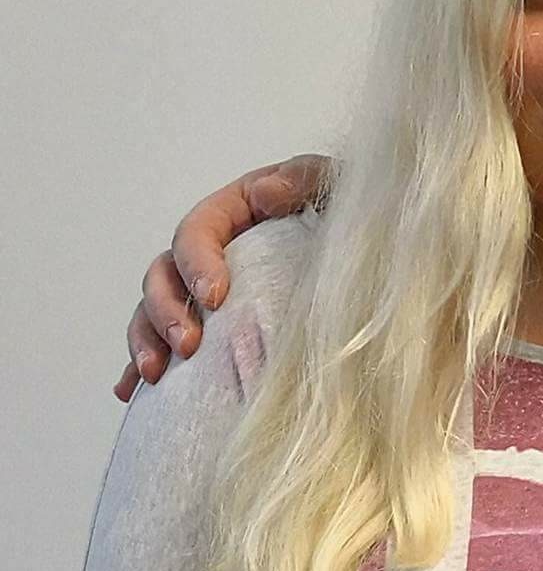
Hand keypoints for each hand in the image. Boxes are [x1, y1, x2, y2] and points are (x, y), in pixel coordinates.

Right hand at [115, 153, 332, 399]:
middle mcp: (213, 252)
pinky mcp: (212, 329)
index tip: (217, 296)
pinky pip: (166, 347)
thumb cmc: (356, 217)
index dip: (197, 263)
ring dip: (147, 341)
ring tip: (156, 374)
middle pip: (164, 275)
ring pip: (154, 312)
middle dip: (166, 311)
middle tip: (188, 346)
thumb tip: (265, 192)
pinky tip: (134, 392)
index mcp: (235, 212)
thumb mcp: (338, 186)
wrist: (379, 259)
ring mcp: (206, 293)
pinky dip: (143, 367)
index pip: (196, 233)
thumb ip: (305, 178)